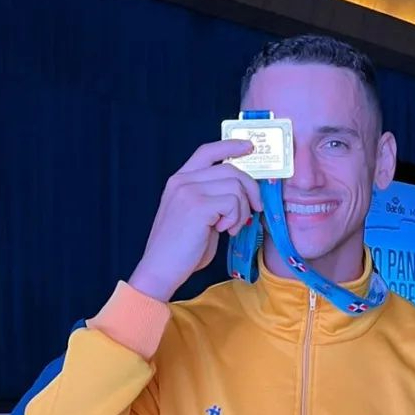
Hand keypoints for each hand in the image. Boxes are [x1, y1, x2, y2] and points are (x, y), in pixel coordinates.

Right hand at [129, 140, 262, 301]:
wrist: (160, 268)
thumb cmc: (181, 249)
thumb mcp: (198, 217)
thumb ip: (214, 199)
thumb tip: (243, 194)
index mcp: (180, 180)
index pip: (207, 151)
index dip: (230, 146)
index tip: (249, 147)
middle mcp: (182, 181)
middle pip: (230, 169)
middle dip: (250, 190)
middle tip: (254, 210)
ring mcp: (189, 191)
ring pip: (236, 187)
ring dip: (242, 210)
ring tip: (230, 227)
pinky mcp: (197, 206)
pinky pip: (233, 203)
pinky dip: (236, 219)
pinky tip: (224, 231)